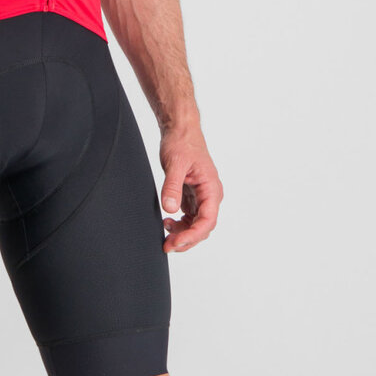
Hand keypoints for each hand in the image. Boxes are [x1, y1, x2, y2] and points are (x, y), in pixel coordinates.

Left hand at [158, 126, 222, 253]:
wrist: (180, 130)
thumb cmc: (182, 143)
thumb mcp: (175, 164)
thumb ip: (172, 186)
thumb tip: (170, 209)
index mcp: (211, 188)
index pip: (207, 220)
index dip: (192, 235)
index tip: (176, 241)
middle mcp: (210, 195)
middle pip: (203, 227)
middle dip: (186, 239)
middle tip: (167, 245)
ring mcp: (201, 197)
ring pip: (196, 225)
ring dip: (182, 234)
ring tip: (165, 231)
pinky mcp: (192, 196)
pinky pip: (189, 217)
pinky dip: (180, 224)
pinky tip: (167, 222)